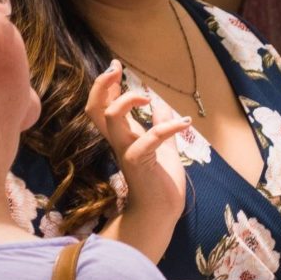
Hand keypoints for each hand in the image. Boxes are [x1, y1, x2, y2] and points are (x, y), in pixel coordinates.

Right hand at [86, 60, 188, 219]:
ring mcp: (127, 151)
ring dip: (127, 101)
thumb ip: (160, 126)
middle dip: (102, 86)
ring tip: (147, 98)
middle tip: (114, 70)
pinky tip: (185, 123)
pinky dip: (167, 127)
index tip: (115, 66)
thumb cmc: (160, 183)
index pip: (104, 105)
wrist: (161, 213)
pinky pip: (149, 139)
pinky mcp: (140, 163)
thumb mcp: (164, 148)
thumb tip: (163, 105)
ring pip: (111, 118)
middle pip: (96, 109)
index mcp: (124, 136)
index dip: (106, 85)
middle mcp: (120, 141)